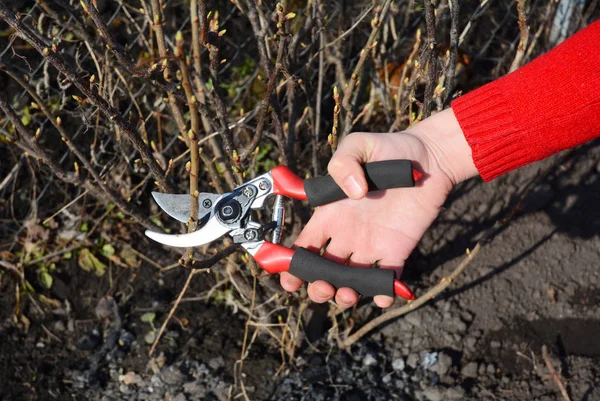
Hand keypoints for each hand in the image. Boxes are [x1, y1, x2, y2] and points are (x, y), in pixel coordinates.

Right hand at [280, 108, 477, 307]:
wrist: (429, 157)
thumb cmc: (389, 148)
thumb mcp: (358, 145)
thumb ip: (344, 163)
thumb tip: (352, 193)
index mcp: (330, 214)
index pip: (304, 246)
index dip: (293, 266)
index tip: (290, 281)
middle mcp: (347, 234)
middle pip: (323, 272)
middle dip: (318, 287)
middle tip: (325, 286)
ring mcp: (372, 245)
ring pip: (351, 281)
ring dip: (345, 295)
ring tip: (349, 292)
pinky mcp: (398, 250)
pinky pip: (387, 279)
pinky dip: (382, 293)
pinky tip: (381, 294)